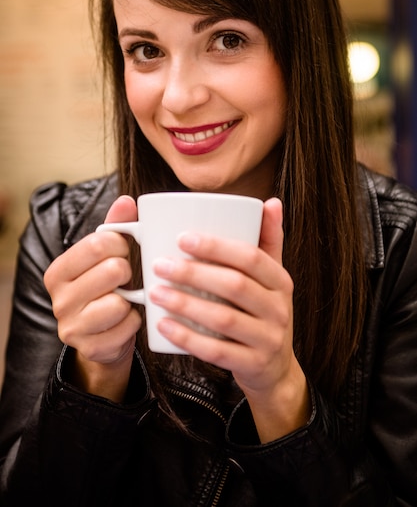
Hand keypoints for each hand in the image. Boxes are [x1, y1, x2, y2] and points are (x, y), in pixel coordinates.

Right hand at [44, 195, 141, 401]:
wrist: (102, 337)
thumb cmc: (105, 288)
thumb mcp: (105, 255)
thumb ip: (115, 226)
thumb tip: (126, 201)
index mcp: (58, 271)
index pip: (98, 243)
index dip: (121, 243)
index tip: (124, 250)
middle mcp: (59, 299)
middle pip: (113, 270)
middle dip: (128, 271)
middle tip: (125, 277)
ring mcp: (72, 327)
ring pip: (119, 303)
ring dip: (130, 300)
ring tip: (124, 299)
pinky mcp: (90, 348)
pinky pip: (128, 327)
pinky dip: (134, 322)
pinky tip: (125, 320)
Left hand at [149, 198, 310, 440]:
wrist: (275, 369)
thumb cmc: (263, 313)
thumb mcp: (272, 278)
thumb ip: (268, 240)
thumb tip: (270, 201)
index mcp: (280, 281)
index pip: (251, 257)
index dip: (216, 247)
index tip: (182, 238)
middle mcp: (279, 309)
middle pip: (234, 285)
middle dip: (193, 273)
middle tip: (159, 264)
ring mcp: (268, 339)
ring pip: (224, 318)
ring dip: (185, 304)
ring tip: (155, 292)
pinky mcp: (252, 365)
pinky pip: (216, 351)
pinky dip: (187, 338)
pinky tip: (163, 325)